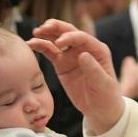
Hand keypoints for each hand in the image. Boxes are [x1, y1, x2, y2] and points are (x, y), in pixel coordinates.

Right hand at [28, 19, 123, 133]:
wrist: (99, 109)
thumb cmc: (106, 96)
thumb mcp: (102, 84)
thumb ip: (93, 69)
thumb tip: (82, 55)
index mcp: (98, 50)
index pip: (82, 37)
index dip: (70, 37)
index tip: (59, 43)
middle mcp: (84, 48)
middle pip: (69, 32)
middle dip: (56, 28)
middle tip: (44, 27)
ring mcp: (71, 55)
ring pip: (57, 40)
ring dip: (46, 34)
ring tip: (35, 33)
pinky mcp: (61, 64)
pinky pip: (50, 52)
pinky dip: (41, 47)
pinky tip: (31, 44)